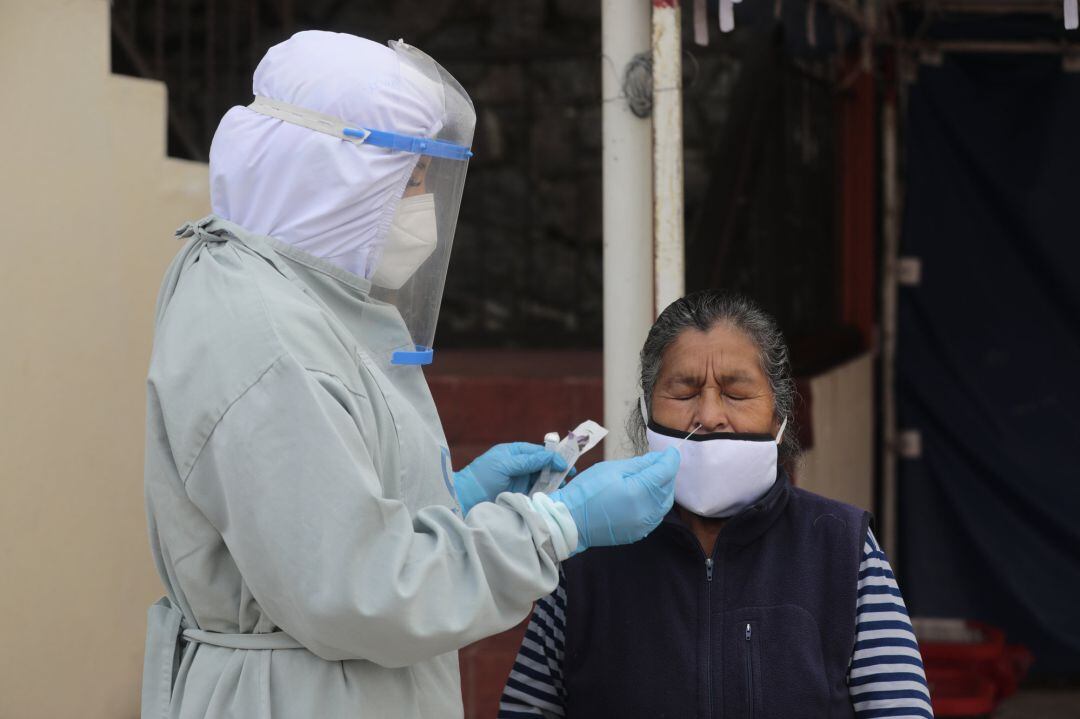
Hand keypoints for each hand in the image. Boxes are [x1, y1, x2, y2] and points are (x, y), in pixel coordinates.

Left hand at [454, 443, 567, 514]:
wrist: (467, 497)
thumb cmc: (483, 475)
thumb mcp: (505, 464)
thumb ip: (528, 460)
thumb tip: (551, 457)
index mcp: (515, 452)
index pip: (538, 452)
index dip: (552, 456)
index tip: (564, 463)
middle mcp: (519, 465)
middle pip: (543, 465)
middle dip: (556, 469)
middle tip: (570, 474)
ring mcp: (520, 480)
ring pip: (542, 479)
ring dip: (553, 481)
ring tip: (564, 485)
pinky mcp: (520, 494)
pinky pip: (537, 492)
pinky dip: (546, 493)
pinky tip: (554, 494)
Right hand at [549, 448, 679, 552]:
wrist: (570, 521)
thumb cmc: (586, 491)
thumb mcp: (611, 469)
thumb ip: (639, 464)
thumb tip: (659, 459)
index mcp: (638, 492)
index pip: (665, 472)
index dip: (670, 459)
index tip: (671, 452)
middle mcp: (645, 512)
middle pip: (667, 489)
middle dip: (666, 474)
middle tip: (657, 463)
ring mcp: (643, 526)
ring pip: (664, 504)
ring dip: (662, 490)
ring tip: (650, 479)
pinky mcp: (638, 534)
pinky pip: (655, 516)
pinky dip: (654, 504)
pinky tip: (643, 496)